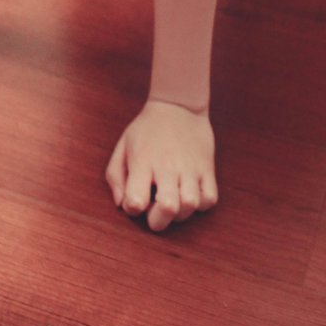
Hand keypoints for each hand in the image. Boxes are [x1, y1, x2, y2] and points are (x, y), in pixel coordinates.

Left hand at [105, 99, 218, 231]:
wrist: (178, 104)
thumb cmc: (146, 130)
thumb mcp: (123, 146)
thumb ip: (115, 178)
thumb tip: (122, 205)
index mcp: (142, 161)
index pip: (136, 201)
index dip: (133, 208)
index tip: (135, 199)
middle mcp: (167, 166)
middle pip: (168, 208)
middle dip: (158, 221)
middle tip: (154, 212)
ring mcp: (190, 167)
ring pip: (191, 205)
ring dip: (180, 213)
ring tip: (173, 201)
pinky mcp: (207, 167)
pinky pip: (209, 198)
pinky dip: (201, 204)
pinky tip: (190, 193)